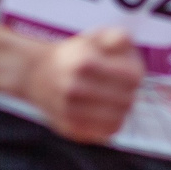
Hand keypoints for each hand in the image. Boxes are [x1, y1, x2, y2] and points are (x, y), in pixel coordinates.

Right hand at [16, 28, 142, 142]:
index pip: (132, 77)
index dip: (136, 74)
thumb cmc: (74, 56)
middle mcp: (74, 88)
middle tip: (122, 88)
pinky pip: (105, 133)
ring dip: (121, 110)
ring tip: (114, 101)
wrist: (34, 74)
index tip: (129, 72)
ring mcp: (69, 110)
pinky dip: (111, 124)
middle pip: (127, 100)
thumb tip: (123, 42)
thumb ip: (115, 36)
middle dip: (129, 93)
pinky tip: (105, 113)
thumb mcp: (94, 37)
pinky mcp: (69, 128)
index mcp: (84, 63)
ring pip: (118, 120)